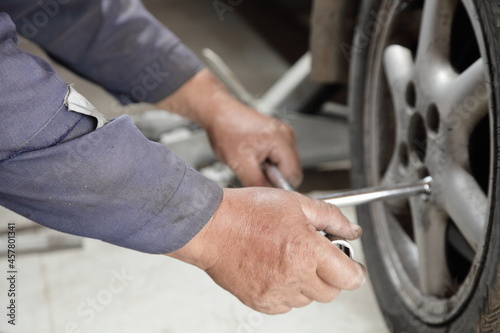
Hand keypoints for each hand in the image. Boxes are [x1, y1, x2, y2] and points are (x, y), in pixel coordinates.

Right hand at [166, 187, 365, 313]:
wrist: (210, 227)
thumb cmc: (246, 212)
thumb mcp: (294, 203)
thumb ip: (330, 217)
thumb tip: (350, 229)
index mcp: (306, 250)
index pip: (349, 277)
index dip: (354, 270)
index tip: (350, 265)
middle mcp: (293, 275)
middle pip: (332, 292)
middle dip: (330, 275)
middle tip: (316, 255)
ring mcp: (276, 292)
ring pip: (308, 299)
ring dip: (307, 283)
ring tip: (289, 257)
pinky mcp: (260, 301)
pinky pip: (286, 305)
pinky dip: (287, 291)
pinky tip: (275, 268)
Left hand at [205, 101, 301, 186]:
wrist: (218, 112)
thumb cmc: (226, 131)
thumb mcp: (240, 164)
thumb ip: (258, 183)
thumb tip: (269, 197)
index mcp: (281, 140)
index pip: (294, 175)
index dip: (279, 185)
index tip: (262, 183)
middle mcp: (287, 135)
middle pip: (292, 170)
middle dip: (275, 176)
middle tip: (254, 170)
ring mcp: (284, 133)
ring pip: (286, 164)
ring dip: (272, 169)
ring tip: (253, 161)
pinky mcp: (278, 135)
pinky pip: (281, 156)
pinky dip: (270, 161)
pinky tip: (255, 156)